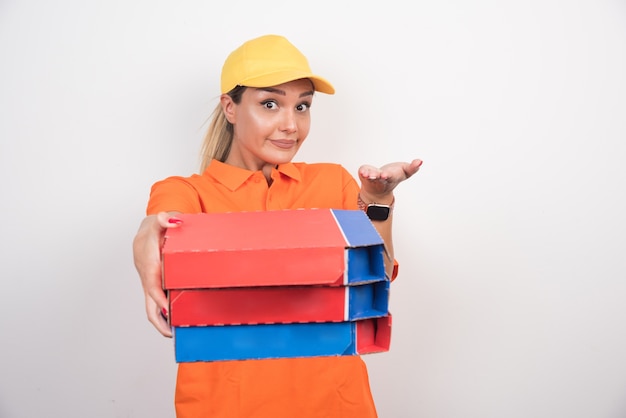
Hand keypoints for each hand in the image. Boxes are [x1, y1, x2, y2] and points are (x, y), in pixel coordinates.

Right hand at [132, 212, 181, 336]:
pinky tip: (177, 319)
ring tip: (176, 333)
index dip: (161, 301)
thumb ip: (164, 220)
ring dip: (163, 321)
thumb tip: (170, 219)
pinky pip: (158, 303)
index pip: (154, 288)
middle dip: (159, 321)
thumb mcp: (158, 223)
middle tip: (172, 334)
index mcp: (150, 267)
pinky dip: (165, 313)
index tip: (170, 312)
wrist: (145, 233)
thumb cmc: (153, 231)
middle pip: (149, 306)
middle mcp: (148, 280)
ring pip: (152, 308)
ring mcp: (150, 285)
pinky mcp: (155, 286)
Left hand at [358, 159, 422, 201]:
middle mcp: (382, 179)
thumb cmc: (393, 176)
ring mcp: (373, 177)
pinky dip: (363, 171)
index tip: (388, 175)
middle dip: (382, 176)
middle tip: (383, 175)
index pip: (393, 176)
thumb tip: (420, 161)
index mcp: (392, 177)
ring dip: (371, 176)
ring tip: (368, 175)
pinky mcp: (365, 174)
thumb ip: (413, 167)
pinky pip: (363, 172)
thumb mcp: (405, 172)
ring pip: (372, 177)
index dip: (390, 175)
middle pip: (382, 178)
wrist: (377, 189)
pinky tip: (362, 171)